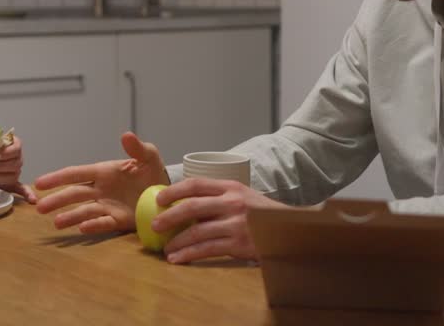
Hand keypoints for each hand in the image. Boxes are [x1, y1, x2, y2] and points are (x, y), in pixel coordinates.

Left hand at [0, 134, 37, 202]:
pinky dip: (27, 193)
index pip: (17, 146)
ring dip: (0, 177)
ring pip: (14, 175)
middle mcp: (16, 157)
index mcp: (11, 144)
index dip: (6, 152)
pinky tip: (32, 199)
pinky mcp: (11, 183)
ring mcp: (14, 171)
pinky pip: (22, 188)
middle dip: (0, 166)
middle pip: (16, 162)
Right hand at [34, 132, 168, 232]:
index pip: (76, 174)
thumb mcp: (149, 157)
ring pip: (84, 211)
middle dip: (57, 200)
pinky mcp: (118, 221)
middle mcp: (101, 190)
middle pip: (74, 194)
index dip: (57, 177)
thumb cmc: (153, 173)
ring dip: (70, 217)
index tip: (39, 182)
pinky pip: (103, 223)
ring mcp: (108, 206)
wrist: (166, 195)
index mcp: (103, 172)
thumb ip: (137, 148)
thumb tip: (126, 135)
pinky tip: (82, 228)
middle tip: (39, 207)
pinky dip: (93, 225)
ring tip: (56, 223)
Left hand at [151, 178, 288, 263]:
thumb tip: (185, 205)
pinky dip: (189, 255)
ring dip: (177, 241)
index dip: (175, 190)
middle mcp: (232, 202)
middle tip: (155, 224)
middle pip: (192, 206)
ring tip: (165, 249)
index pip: (197, 184)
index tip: (159, 198)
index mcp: (231, 187)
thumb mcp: (242, 196)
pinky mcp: (238, 244)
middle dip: (169, 216)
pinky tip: (178, 259)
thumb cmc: (261, 215)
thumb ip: (218, 198)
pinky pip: (207, 249)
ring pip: (197, 231)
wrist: (288, 231)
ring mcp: (236, 224)